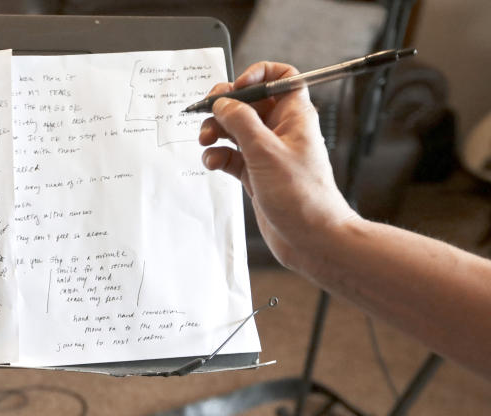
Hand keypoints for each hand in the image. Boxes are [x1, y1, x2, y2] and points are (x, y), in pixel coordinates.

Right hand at [198, 62, 356, 271]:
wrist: (311, 238)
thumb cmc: (301, 196)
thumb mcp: (266, 151)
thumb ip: (241, 122)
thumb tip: (222, 102)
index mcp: (294, 116)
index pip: (281, 77)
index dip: (257, 75)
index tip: (235, 87)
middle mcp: (281, 130)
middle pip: (249, 103)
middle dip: (225, 107)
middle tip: (208, 114)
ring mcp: (267, 153)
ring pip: (235, 130)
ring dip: (216, 131)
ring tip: (205, 141)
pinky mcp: (255, 174)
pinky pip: (231, 156)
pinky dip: (218, 156)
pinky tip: (213, 163)